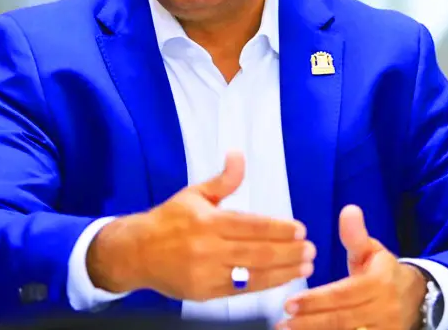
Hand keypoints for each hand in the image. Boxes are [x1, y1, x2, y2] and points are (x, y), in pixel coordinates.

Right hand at [88, 151, 314, 300]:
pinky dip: (265, 285)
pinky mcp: (205, 292)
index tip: (300, 229)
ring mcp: (206, 273)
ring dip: (283, 271)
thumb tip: (239, 155)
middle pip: (256, 251)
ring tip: (305, 266)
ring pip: (252, 273)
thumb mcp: (194, 194)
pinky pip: (241, 290)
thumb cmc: (169, 220)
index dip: (278, 229)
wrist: (136, 253)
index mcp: (206, 220)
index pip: (251, 225)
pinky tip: (283, 279)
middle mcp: (207, 248)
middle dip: (288, 252)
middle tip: (311, 249)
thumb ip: (223, 180)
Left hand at [279, 205, 426, 329]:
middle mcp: (384, 309)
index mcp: (380, 283)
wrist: (415, 297)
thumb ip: (356, 235)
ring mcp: (386, 329)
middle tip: (284, 322)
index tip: (289, 303)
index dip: (317, 300)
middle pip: (343, 318)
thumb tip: (348, 210)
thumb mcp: (372, 250)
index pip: (344, 294)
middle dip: (311, 321)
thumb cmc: (383, 271)